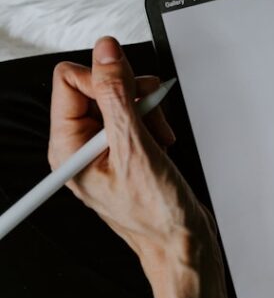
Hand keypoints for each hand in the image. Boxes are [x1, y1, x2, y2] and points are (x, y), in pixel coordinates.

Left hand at [47, 36, 214, 269]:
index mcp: (67, 148)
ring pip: (120, 99)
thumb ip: (118, 96)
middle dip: (130, 95)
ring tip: (158, 136)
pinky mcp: (127, 150)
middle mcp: (81, 147)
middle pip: (97, 87)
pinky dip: (154, 122)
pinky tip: (161, 141)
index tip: (131, 92)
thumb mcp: (135, 148)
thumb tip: (106, 54)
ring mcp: (104, 149)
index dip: (104, 79)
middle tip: (149, 115)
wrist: (182, 244)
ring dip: (146, 110)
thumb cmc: (156, 216)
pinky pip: (136, 116)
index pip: (70, 82)